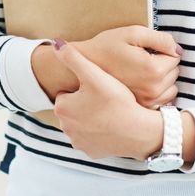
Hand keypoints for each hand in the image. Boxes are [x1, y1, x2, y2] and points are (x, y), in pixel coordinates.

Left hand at [52, 39, 165, 159]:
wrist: (138, 131)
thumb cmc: (117, 101)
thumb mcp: (94, 75)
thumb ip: (73, 58)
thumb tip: (55, 43)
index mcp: (62, 107)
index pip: (68, 92)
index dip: (84, 88)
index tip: (98, 88)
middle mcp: (65, 127)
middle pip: (74, 108)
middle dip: (85, 103)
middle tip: (105, 99)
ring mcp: (78, 142)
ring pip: (82, 123)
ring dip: (91, 117)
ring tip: (109, 110)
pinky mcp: (91, 152)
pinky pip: (92, 138)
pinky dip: (99, 132)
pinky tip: (111, 124)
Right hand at [77, 26, 181, 108]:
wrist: (83, 69)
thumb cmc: (106, 47)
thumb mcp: (132, 33)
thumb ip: (160, 38)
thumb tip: (178, 50)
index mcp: (152, 69)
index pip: (175, 57)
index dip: (162, 50)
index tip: (146, 50)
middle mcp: (153, 89)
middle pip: (174, 73)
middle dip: (163, 65)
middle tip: (141, 60)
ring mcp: (147, 102)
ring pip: (171, 88)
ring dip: (162, 80)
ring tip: (141, 73)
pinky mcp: (141, 109)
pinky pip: (163, 101)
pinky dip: (157, 93)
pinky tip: (141, 86)